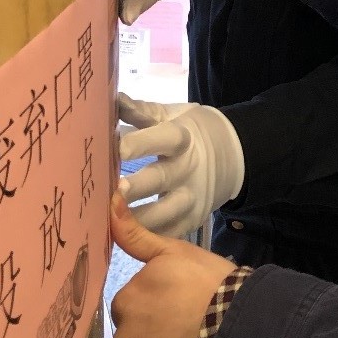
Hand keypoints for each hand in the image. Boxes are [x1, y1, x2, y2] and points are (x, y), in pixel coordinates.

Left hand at [110, 194, 238, 337]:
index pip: (130, 303)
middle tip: (187, 322)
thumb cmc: (208, 285)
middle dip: (153, 329)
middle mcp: (125, 337)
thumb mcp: (174, 252)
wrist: (239, 330)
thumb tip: (109, 199)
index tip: (178, 300)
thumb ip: (136, 234)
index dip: (153, 302)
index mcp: (127, 301)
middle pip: (134, 332)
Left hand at [118, 93, 244, 236]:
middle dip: (135, 187)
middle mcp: (189, 169)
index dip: (140, 144)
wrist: (230, 155)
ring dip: (135, 219)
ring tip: (107, 218)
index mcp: (183, 138)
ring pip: (162, 214)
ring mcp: (192, 198)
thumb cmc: (188, 130)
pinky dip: (145, 238)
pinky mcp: (191, 220)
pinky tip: (121, 236)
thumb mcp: (171, 114)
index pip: (163, 139)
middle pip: (160, 179)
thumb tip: (112, 100)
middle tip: (109, 192)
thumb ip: (141, 111)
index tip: (115, 148)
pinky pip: (167, 234)